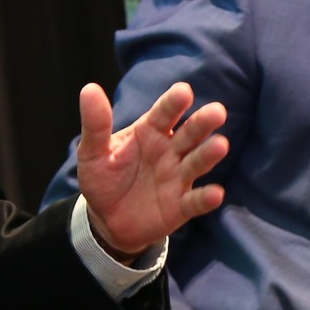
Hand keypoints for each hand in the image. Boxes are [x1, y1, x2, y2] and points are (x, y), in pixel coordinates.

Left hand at [74, 82, 227, 257]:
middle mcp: (170, 150)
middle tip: (217, 112)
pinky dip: (207, 197)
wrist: (106, 220)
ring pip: (197, 162)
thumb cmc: (103, 179)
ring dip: (209, 154)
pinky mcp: (181, 205)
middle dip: (203, 123)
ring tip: (221, 145)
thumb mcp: (93, 152)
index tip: (184, 91)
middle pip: (190, 133)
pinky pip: (196, 201)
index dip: (174, 102)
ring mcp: (178, 177)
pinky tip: (215, 193)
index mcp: (150, 131)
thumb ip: (95, 124)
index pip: (164, 113)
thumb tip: (89, 89)